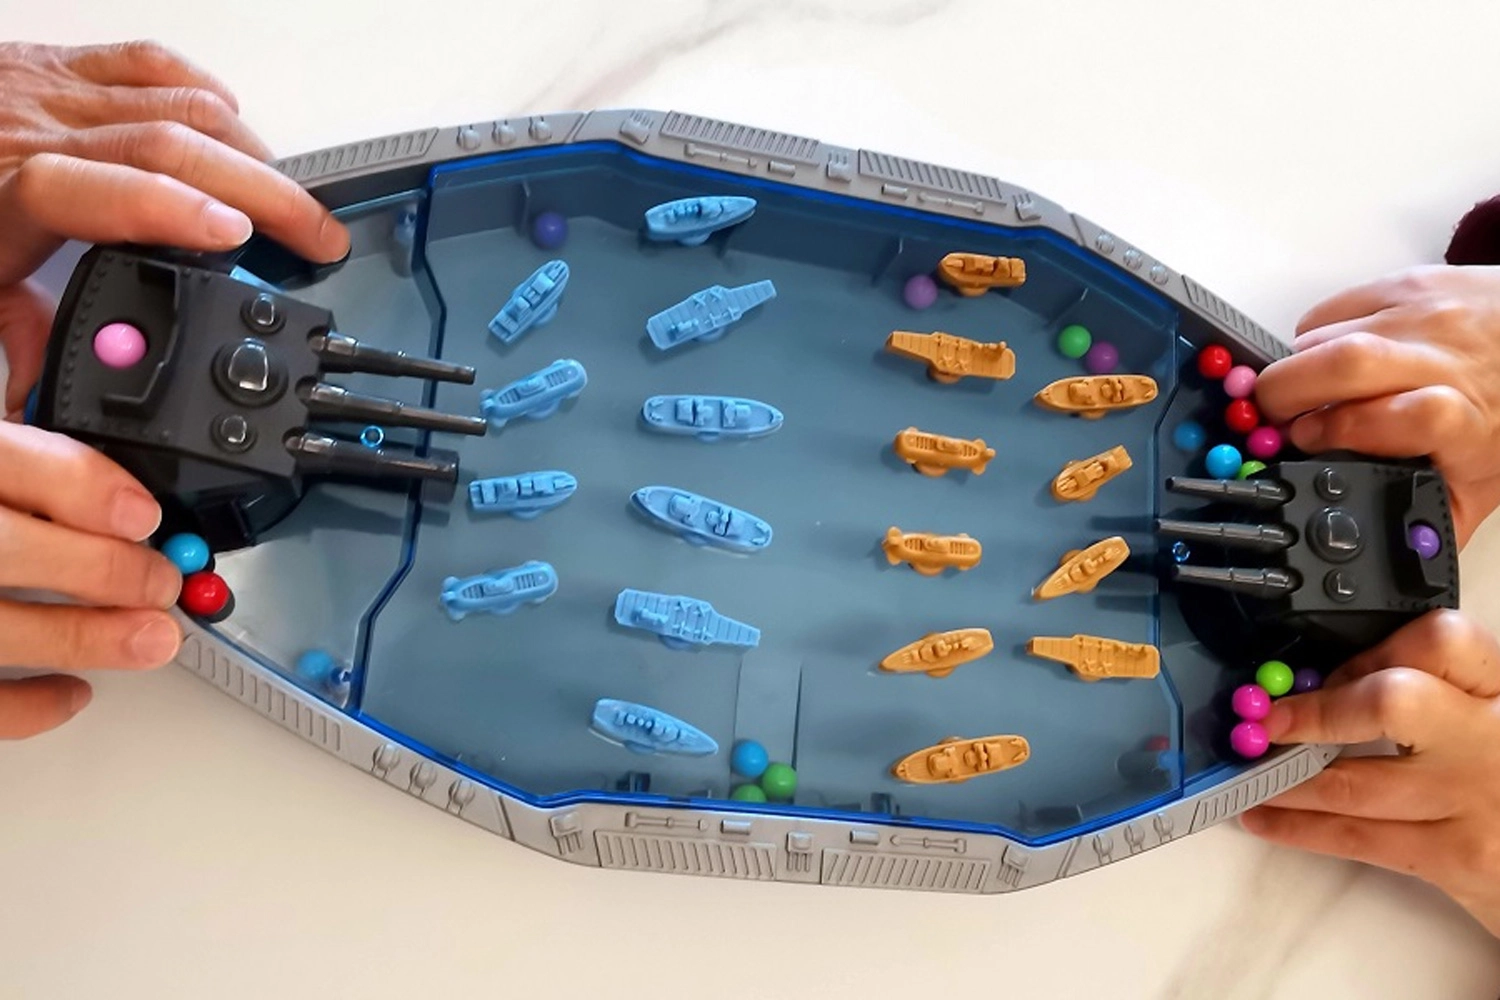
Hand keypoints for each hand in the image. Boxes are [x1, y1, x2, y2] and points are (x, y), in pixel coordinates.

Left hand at [0, 39, 349, 411]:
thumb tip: (55, 406)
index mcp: (4, 194)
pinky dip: (205, 95)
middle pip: (170, 142)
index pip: (94, 189)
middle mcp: (34, 129)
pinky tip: (235, 126)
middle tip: (318, 237)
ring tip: (292, 200)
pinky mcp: (60, 65)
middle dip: (264, 189)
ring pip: (177, 103)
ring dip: (250, 152)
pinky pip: (150, 66)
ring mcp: (51, 90)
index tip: (235, 239)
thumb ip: (14, 348)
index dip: (168, 211)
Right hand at [0, 420, 182, 737]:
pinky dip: (29, 704)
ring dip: (87, 639)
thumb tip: (107, 477)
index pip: (10, 461)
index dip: (84, 488)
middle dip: (103, 570)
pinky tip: (74, 689)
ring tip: (151, 639)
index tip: (144, 516)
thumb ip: (30, 457)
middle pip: (8, 549)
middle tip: (162, 584)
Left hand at [1240, 610, 1499, 936]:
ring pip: (1354, 781)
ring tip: (1247, 773)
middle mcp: (1492, 738)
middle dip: (1316, 712)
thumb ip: (1442, 692)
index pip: (1440, 642)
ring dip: (1284, 778)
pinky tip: (1264, 818)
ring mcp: (1473, 800)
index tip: (1329, 670)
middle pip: (1391, 702)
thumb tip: (1335, 681)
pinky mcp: (1456, 858)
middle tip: (1266, 721)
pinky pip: (1359, 837)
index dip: (1372, 651)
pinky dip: (1298, 828)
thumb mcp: (1495, 718)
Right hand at [1254, 265, 1499, 545]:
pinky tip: (1323, 359)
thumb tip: (1385, 561)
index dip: (1345, 429)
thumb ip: (1432, 522)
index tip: (1310, 446)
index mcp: (1470, 422)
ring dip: (1295, 370)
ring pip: (1323, 336)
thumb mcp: (1482, 483)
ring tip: (1303, 393)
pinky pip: (1328, 309)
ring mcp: (1425, 316)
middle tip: (1276, 418)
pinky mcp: (1406, 284)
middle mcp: (1448, 361)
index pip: (1410, 414)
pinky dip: (1308, 338)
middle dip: (1288, 392)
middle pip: (1350, 362)